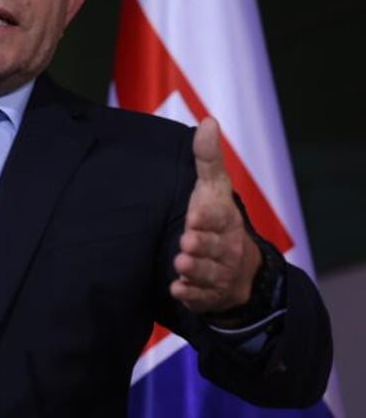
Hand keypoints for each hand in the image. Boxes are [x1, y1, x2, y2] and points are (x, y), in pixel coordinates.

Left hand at [170, 117, 260, 315]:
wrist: (238, 268)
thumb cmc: (216, 218)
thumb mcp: (212, 186)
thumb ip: (207, 158)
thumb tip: (207, 120)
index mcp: (225, 219)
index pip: (218, 217)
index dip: (207, 218)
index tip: (194, 217)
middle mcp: (226, 247)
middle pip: (214, 248)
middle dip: (201, 246)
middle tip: (187, 242)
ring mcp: (219, 273)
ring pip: (207, 274)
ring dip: (194, 270)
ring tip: (180, 264)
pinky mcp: (208, 294)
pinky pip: (200, 297)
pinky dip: (190, 295)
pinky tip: (178, 290)